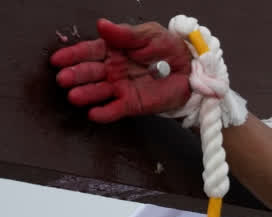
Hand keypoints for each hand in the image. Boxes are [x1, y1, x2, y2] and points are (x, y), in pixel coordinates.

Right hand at [50, 19, 192, 122]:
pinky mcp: (132, 104)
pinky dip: (104, 113)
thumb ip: (124, 34)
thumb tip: (101, 25)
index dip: (72, 56)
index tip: (57, 60)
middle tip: (63, 80)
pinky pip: (115, 110)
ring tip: (74, 96)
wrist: (190, 68)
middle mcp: (112, 70)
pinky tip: (93, 114)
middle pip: (89, 73)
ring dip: (86, 94)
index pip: (88, 52)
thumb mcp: (147, 34)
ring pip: (99, 92)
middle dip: (75, 76)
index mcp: (112, 50)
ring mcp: (120, 88)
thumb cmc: (167, 48)